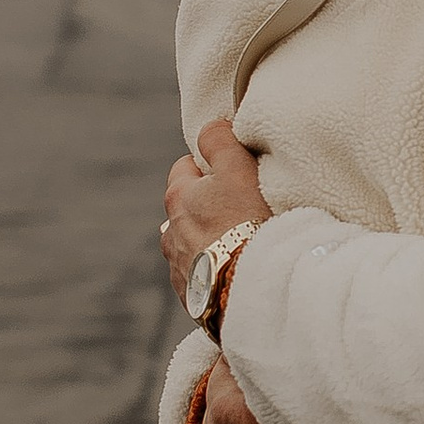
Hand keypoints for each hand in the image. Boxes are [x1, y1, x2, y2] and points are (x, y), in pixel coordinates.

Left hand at [163, 119, 267, 297]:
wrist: (253, 287)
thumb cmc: (248, 223)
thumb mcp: (237, 168)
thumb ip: (219, 140)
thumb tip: (209, 127)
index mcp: (177, 198)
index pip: (185, 167)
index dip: (210, 166)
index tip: (234, 174)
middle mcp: (169, 233)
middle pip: (187, 208)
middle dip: (208, 205)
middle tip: (242, 207)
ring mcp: (179, 268)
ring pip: (191, 243)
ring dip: (208, 240)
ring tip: (239, 243)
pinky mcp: (192, 297)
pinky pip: (201, 276)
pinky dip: (213, 270)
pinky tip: (235, 270)